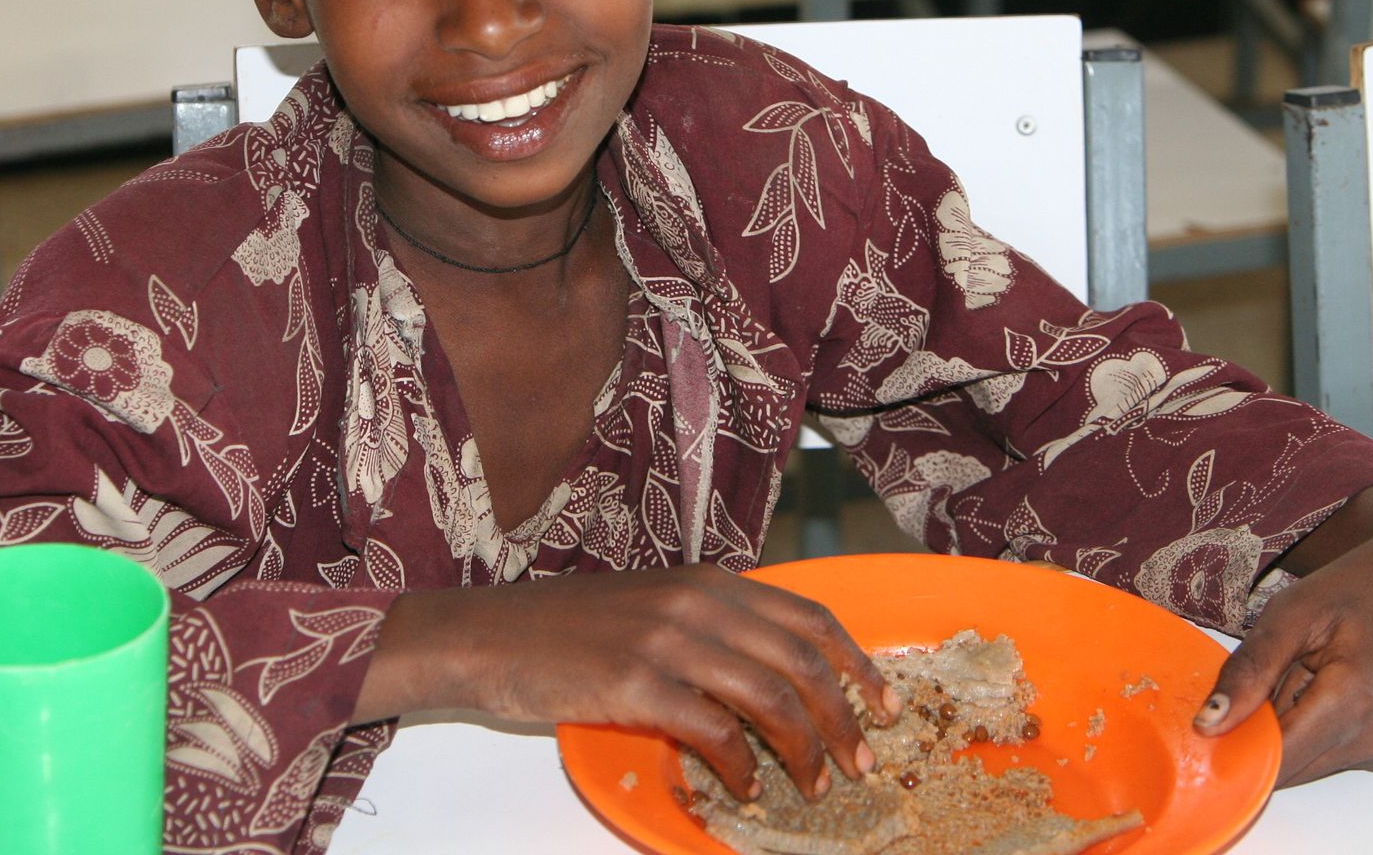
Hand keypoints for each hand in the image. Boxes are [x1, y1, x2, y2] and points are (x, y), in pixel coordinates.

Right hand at [360, 564, 900, 800]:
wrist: (487, 635)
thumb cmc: (566, 629)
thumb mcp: (652, 606)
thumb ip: (712, 627)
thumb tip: (775, 675)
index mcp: (709, 581)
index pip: (810, 616)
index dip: (858, 663)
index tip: (885, 704)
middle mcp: (698, 602)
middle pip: (804, 660)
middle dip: (846, 717)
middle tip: (862, 761)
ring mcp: (668, 641)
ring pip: (771, 698)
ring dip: (804, 751)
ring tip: (813, 786)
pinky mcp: (636, 684)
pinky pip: (715, 731)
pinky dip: (743, 767)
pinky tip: (744, 790)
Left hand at [1194, 485, 1372, 785]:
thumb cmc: (1358, 587)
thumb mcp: (1292, 613)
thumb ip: (1249, 671)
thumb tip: (1208, 725)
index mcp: (1353, 702)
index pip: (1273, 760)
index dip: (1234, 743)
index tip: (1213, 717)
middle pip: (1289, 767)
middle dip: (1263, 732)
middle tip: (1272, 673)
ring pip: (1309, 764)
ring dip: (1291, 729)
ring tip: (1307, 672)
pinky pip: (1334, 756)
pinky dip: (1316, 729)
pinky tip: (1329, 685)